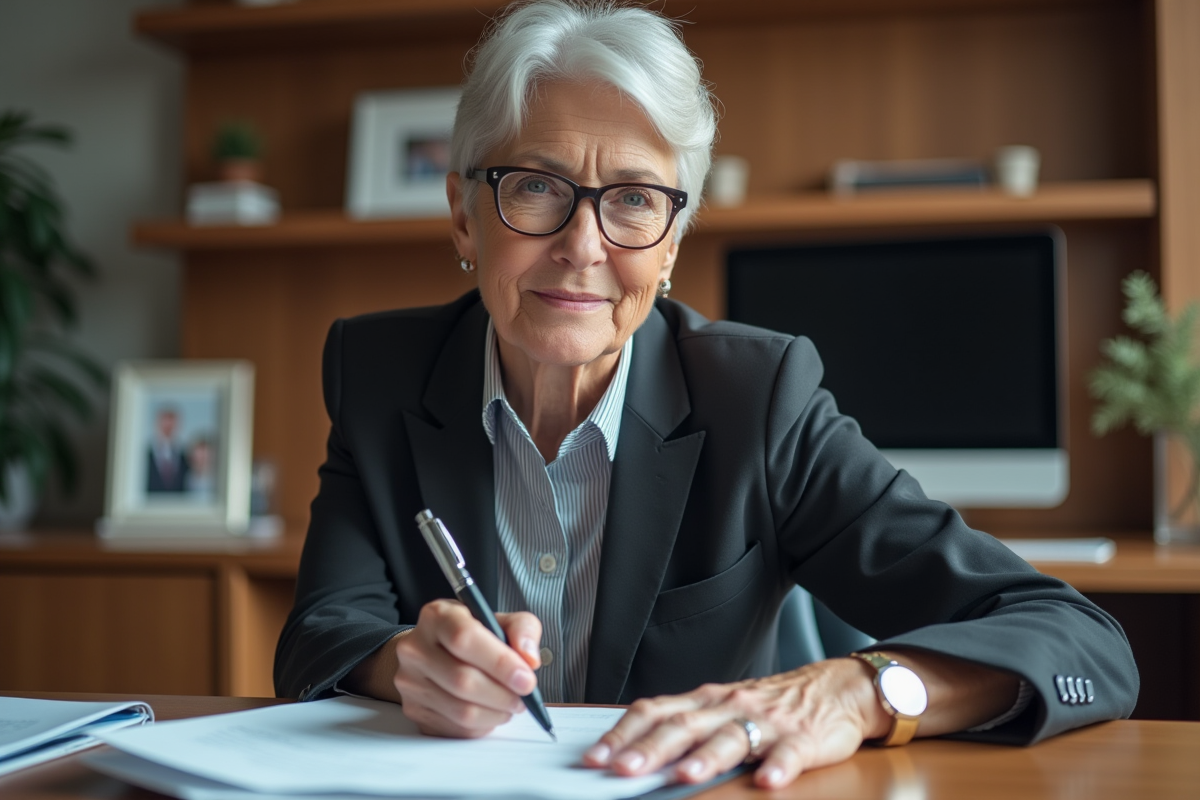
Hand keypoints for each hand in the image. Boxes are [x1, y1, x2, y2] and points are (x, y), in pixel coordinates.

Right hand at [355, 600, 542, 737]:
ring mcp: (410, 682)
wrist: (430, 651)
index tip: (526, 678)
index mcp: (438, 617)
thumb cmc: (469, 635)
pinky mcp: (413, 709)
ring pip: (461, 711)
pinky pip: (455, 729)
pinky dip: (482, 726)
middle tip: (524, 696)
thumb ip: (522, 630)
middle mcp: (416, 648)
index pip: (465, 639)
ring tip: (510, 704)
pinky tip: (490, 712)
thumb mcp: (498, 619)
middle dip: (503, 694)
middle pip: (463, 680)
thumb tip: (529, 659)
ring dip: (496, 713)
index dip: (500, 662)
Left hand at [582, 659, 887, 789]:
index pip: (655, 712)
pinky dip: (778, 765)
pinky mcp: (802, 738)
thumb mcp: (721, 708)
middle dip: (651, 748)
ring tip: (686, 774)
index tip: (594, 757)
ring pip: (732, 736)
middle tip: (622, 769)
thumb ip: (683, 727)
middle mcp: (729, 706)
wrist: (836, 689)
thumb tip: (631, 752)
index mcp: (705, 701)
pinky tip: (768, 781)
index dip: (623, 734)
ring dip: (707, 756)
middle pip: (684, 726)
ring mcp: (766, 721)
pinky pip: (789, 752)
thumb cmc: (771, 704)